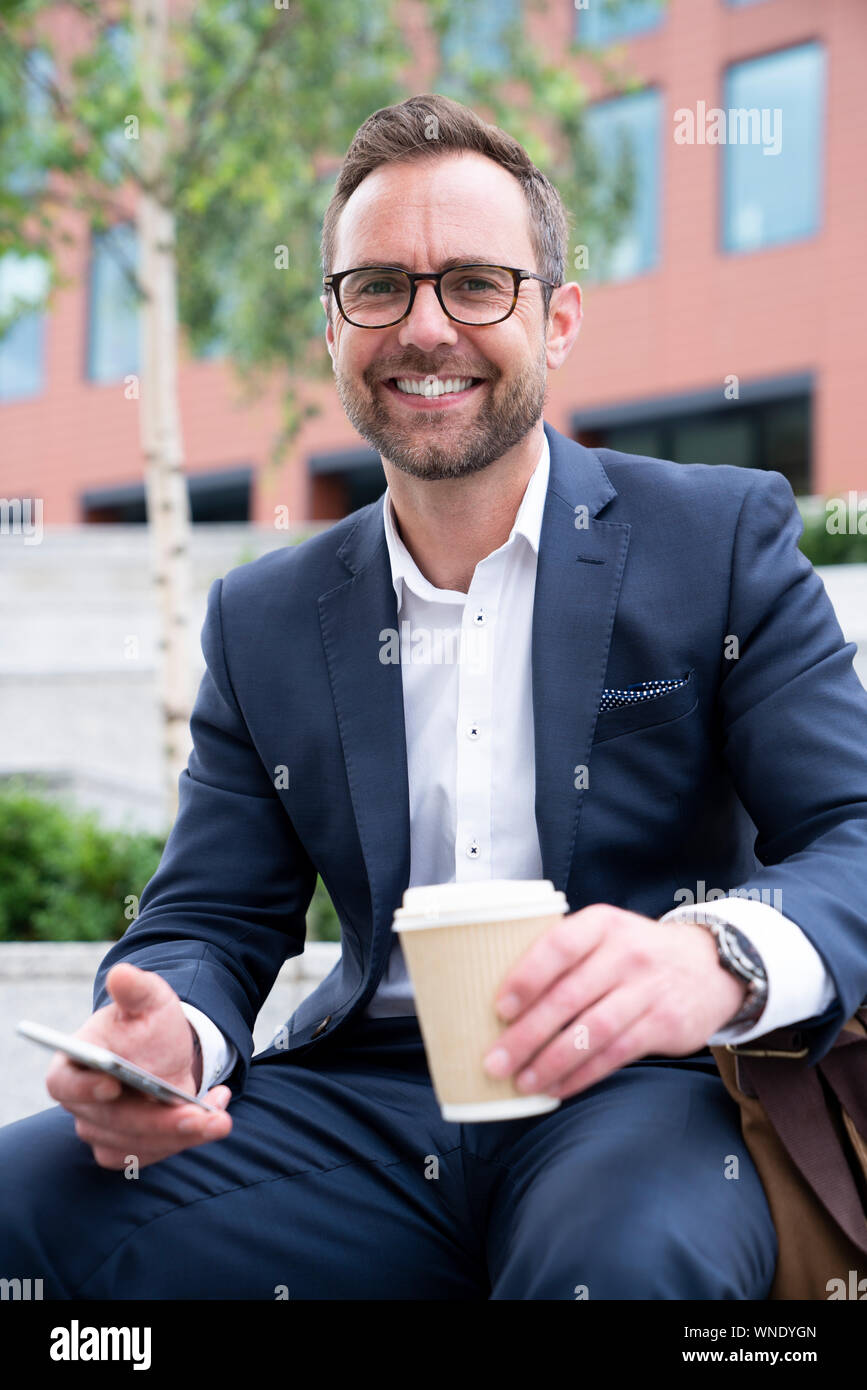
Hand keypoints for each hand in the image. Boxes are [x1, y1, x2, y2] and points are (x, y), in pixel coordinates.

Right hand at [46, 963, 232, 1168]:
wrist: (165, 1051)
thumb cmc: (147, 1024)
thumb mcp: (148, 1000)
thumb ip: (135, 989)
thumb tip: (122, 974)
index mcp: (71, 1066)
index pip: (63, 1084)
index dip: (83, 1089)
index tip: (112, 1084)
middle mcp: (82, 1105)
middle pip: (112, 1124)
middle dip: (159, 1123)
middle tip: (200, 1116)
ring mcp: (102, 1131)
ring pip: (138, 1144)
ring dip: (181, 1135)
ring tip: (219, 1114)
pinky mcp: (126, 1149)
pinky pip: (155, 1153)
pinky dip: (187, 1139)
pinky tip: (213, 1115)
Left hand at [483, 905, 746, 1100]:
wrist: (708, 966)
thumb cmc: (636, 953)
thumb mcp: (606, 935)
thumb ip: (565, 955)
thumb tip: (505, 1001)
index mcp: (602, 924)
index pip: (559, 946)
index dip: (526, 978)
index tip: (500, 1009)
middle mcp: (626, 952)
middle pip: (568, 997)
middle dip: (527, 1035)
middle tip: (496, 1061)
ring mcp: (649, 988)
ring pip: (591, 1031)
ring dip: (551, 1062)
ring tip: (522, 1082)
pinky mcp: (664, 1023)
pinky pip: (615, 1053)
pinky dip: (582, 1074)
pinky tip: (558, 1087)